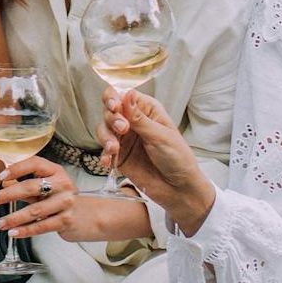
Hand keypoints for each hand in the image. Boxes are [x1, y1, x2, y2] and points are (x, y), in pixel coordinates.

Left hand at [0, 155, 77, 239]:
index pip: (35, 164)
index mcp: (56, 171)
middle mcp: (63, 185)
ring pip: (35, 211)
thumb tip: (4, 181)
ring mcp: (66, 203)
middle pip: (31, 188)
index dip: (17, 168)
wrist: (91, 216)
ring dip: (14, 218)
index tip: (0, 176)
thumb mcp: (46, 188)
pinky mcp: (66, 221)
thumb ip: (27, 185)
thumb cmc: (62, 199)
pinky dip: (25, 230)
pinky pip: (42, 226)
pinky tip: (13, 232)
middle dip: (8, 194)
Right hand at [98, 89, 214, 229]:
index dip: (114, 99)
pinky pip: (104, 151)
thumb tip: (127, 93)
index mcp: (146, 110)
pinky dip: (103, 155)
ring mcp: (125, 139)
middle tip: (122, 130)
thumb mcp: (159, 135)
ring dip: (105, 138)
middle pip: (110, 112)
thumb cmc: (177, 158)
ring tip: (114, 149)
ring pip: (103, 130)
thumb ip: (139, 118)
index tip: (114, 108)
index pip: (123, 96)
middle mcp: (133, 122)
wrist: (178, 188)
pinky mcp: (119, 156)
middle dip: (111, 120)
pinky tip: (107, 162)